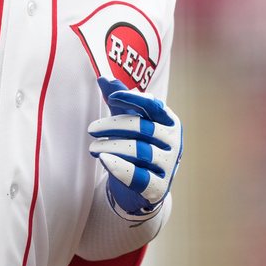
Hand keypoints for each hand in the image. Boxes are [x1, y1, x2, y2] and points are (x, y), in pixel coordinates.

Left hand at [88, 77, 181, 221]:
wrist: (142, 187)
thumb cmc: (136, 145)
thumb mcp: (129, 120)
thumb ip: (118, 99)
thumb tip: (103, 78)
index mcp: (169, 122)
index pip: (153, 106)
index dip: (133, 99)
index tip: (112, 97)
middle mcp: (174, 143)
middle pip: (142, 128)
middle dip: (113, 126)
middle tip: (91, 129)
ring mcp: (169, 167)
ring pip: (139, 151)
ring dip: (111, 146)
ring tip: (93, 148)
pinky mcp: (158, 188)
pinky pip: (139, 176)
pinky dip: (120, 167)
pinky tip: (103, 160)